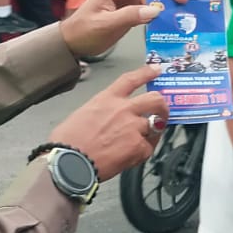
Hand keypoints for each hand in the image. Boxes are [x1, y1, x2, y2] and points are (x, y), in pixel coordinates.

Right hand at [46, 64, 166, 179]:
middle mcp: (123, 109)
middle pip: (154, 99)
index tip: (156, 69)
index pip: (131, 79)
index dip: (147, 72)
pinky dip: (142, 153)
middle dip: (162, 105)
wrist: (69, 163)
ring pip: (156, 125)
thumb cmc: (68, 143)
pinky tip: (133, 157)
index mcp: (107, 99)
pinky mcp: (137, 146)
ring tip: (144, 141)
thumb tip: (107, 119)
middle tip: (163, 111)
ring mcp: (132, 127)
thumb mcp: (82, 114)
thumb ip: (101, 112)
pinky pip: (148, 148)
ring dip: (152, 132)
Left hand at [59, 0, 188, 58]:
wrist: (73, 42)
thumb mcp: (106, 25)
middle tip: (183, 0)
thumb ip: (130, 16)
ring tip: (181, 8)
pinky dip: (161, 7)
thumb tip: (156, 11)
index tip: (157, 14)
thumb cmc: (85, 32)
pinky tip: (170, 16)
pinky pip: (150, 2)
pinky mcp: (131, 6)